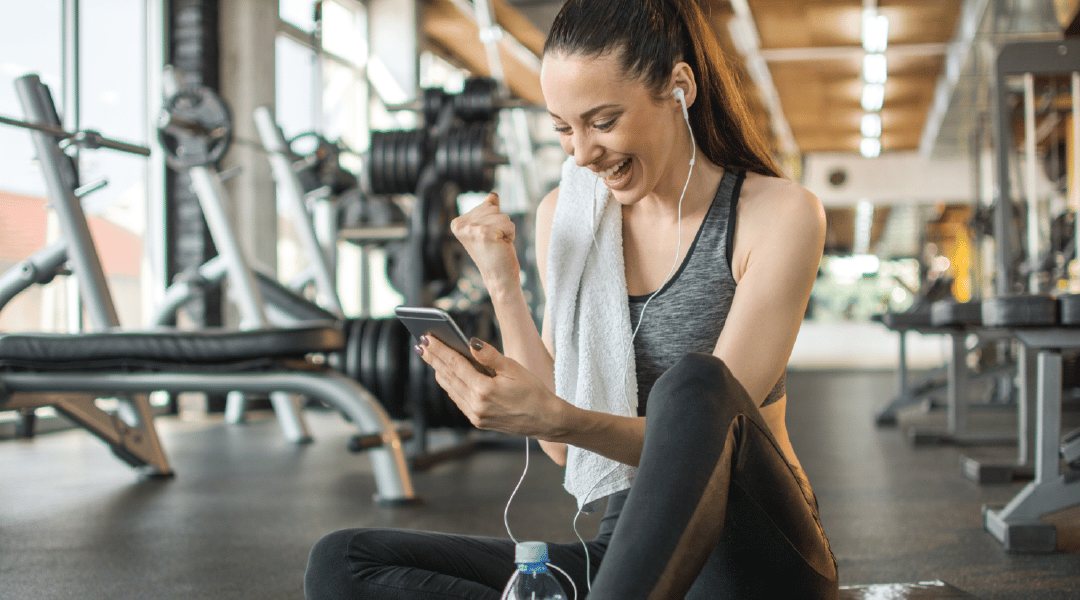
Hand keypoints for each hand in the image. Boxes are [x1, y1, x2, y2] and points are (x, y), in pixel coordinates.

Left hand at [415, 334, 563, 438]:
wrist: (546, 420)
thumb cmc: (533, 391)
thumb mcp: (513, 368)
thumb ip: (489, 356)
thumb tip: (470, 343)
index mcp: (484, 390)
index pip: (455, 364)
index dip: (439, 349)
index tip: (427, 337)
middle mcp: (475, 405)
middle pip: (448, 376)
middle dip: (434, 358)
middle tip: (421, 343)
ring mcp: (475, 415)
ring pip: (450, 389)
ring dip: (439, 371)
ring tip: (430, 356)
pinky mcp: (478, 421)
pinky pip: (458, 400)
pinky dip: (450, 385)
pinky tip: (446, 375)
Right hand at [451, 193, 519, 289]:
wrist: (499, 277)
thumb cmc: (495, 253)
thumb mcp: (488, 228)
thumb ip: (488, 211)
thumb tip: (493, 195)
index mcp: (457, 223)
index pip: (487, 205)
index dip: (494, 221)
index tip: (488, 238)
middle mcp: (460, 225)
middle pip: (494, 208)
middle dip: (500, 224)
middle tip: (494, 242)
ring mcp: (471, 229)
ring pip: (502, 216)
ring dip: (506, 230)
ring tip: (497, 245)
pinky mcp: (484, 233)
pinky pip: (508, 224)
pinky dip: (510, 235)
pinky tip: (501, 246)